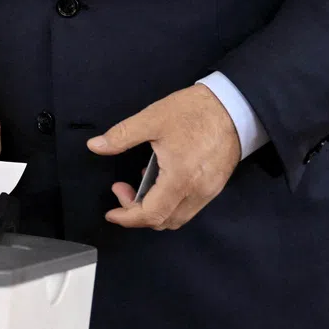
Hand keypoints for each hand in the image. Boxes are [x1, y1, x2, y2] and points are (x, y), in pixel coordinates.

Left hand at [88, 84, 240, 229]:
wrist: (233, 106)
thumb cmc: (193, 111)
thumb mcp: (152, 119)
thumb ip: (121, 136)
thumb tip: (95, 146)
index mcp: (180, 179)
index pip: (152, 214)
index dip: (128, 218)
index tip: (111, 212)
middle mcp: (198, 192)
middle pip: (164, 221)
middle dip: (137, 213)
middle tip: (121, 189)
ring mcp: (209, 191)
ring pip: (178, 216)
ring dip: (154, 209)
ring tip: (139, 182)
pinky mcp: (215, 185)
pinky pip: (189, 206)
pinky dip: (170, 201)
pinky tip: (159, 177)